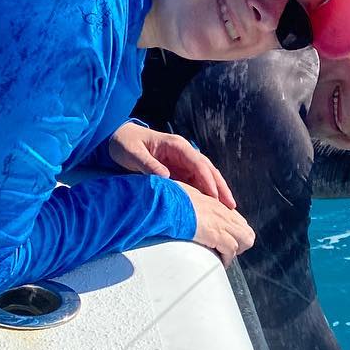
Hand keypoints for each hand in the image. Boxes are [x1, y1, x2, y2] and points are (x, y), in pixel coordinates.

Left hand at [108, 122, 236, 207]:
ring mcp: (184, 163)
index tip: (215, 197)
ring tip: (228, 210)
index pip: (199, 164)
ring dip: (218, 192)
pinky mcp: (180, 171)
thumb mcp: (133, 153)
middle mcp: (185, 153)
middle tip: (231, 206)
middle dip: (221, 188)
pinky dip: (207, 194)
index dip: (208, 180)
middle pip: (209, 171)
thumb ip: (148, 165)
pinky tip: (212, 207)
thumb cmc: (124, 143)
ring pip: (207, 177)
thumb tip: (166, 177)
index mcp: (177, 146)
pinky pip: (197, 183)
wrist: (117, 139)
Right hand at [175, 181, 254, 265]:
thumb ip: (190, 202)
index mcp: (214, 203)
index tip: (226, 240)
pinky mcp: (217, 235)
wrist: (164, 203)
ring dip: (236, 251)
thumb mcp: (183, 196)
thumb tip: (186, 206)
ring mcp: (222, 223)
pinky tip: (219, 262)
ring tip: (224, 257)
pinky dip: (226, 259)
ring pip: (245, 240)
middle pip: (247, 231)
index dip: (234, 232)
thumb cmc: (168, 199)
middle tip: (227, 251)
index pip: (237, 220)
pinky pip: (231, 251)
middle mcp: (222, 212)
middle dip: (240, 243)